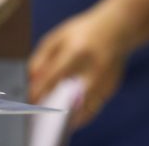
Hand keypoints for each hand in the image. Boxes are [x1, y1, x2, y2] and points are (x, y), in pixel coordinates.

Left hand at [28, 8, 131, 127]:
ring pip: (84, 109)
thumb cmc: (83, 31)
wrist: (117, 28)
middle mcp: (93, 68)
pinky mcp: (111, 88)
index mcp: (76, 51)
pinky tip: (67, 117)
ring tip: (51, 120)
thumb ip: (41, 58)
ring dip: (67, 118)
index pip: (54, 76)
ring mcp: (105, 80)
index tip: (31, 100)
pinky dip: (80, 115)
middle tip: (40, 115)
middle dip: (54, 109)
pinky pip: (93, 108)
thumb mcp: (57, 38)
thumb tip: (31, 81)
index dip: (40, 91)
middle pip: (71, 97)